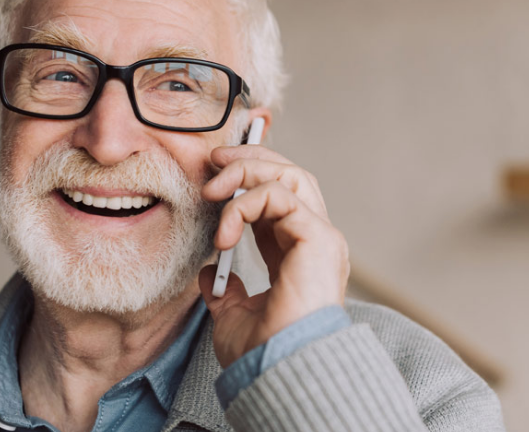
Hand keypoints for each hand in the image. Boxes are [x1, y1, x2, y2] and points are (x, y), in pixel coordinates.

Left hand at [199, 144, 349, 367]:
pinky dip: (246, 205)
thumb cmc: (263, 351)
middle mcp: (313, 238)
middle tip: (214, 161)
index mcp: (296, 252)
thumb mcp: (233, 314)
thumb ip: (225, 289)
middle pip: (290, 174)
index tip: (213, 177)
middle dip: (249, 160)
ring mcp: (320, 236)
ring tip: (213, 190)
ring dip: (246, 172)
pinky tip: (225, 233)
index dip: (247, 178)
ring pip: (289, 175)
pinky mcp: (318, 237)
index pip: (278, 196)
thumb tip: (207, 273)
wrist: (277, 370)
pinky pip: (280, 196)